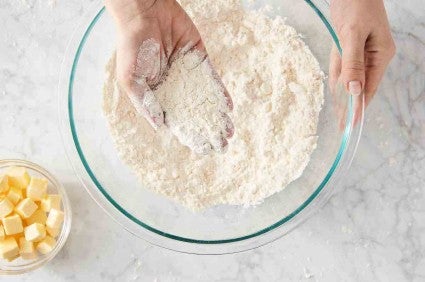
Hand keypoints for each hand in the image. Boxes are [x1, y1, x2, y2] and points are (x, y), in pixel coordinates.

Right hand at [105, 0, 233, 152]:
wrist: (144, 13)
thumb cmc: (132, 46)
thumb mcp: (131, 79)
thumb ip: (145, 103)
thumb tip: (160, 126)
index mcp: (157, 95)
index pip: (176, 120)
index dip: (189, 135)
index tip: (203, 150)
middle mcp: (174, 87)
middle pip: (194, 112)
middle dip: (207, 129)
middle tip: (222, 145)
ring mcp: (188, 74)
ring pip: (205, 98)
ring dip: (217, 115)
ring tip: (229, 132)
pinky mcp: (199, 59)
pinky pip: (212, 79)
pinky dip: (220, 93)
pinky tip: (229, 108)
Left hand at [329, 0, 395, 121]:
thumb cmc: (356, 6)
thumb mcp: (352, 35)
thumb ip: (352, 63)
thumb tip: (353, 91)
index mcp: (380, 56)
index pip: (369, 87)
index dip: (359, 107)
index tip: (352, 124)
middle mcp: (373, 57)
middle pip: (359, 86)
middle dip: (350, 106)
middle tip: (342, 127)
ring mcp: (361, 52)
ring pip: (349, 78)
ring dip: (343, 96)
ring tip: (339, 117)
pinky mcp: (350, 46)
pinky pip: (343, 66)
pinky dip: (338, 79)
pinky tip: (336, 93)